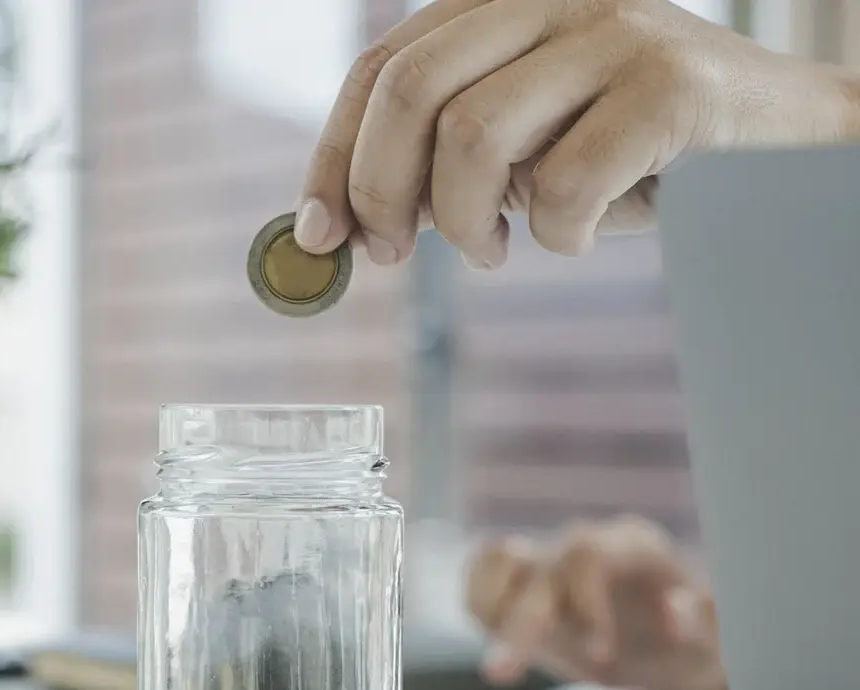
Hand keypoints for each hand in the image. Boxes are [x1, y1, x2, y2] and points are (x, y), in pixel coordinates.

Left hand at [294, 0, 859, 267]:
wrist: (782, 144)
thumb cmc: (636, 149)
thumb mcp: (525, 142)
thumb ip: (440, 161)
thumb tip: (339, 224)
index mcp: (502, 0)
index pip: (382, 68)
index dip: (333, 155)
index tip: (317, 232)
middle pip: (411, 91)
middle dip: (380, 191)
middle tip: (391, 254)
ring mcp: (614, 30)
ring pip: (474, 136)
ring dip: (465, 222)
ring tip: (491, 249)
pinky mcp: (671, 83)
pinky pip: (565, 182)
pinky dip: (555, 235)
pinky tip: (574, 236)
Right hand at [465, 516, 728, 689]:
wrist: (671, 654)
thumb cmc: (694, 645)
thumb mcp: (715, 642)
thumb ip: (703, 622)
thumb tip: (677, 609)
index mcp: (633, 547)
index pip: (587, 553)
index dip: (583, 600)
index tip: (598, 653)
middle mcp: (586, 546)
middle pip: (536, 564)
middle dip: (519, 624)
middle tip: (502, 675)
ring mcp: (551, 562)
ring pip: (497, 559)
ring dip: (492, 613)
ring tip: (500, 667)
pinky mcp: (522, 586)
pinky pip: (481, 576)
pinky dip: (479, 606)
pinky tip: (495, 645)